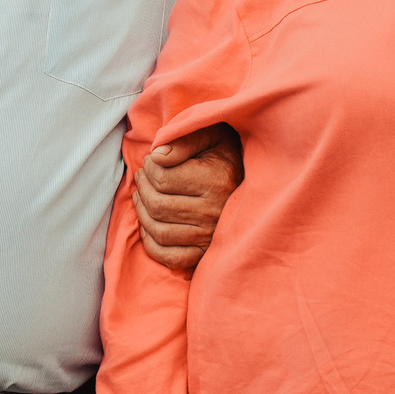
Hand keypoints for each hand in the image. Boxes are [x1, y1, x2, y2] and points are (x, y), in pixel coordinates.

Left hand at [134, 122, 242, 273]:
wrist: (253, 179)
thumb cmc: (225, 153)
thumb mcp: (210, 136)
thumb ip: (182, 141)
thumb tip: (155, 156)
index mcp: (215, 181)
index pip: (162, 179)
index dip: (149, 167)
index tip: (151, 160)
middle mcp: (213, 212)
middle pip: (158, 206)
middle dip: (143, 188)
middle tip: (142, 176)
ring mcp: (209, 236)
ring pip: (159, 231)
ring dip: (142, 213)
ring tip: (142, 196)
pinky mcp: (205, 252)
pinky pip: (170, 257)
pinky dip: (152, 244)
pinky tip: (148, 226)